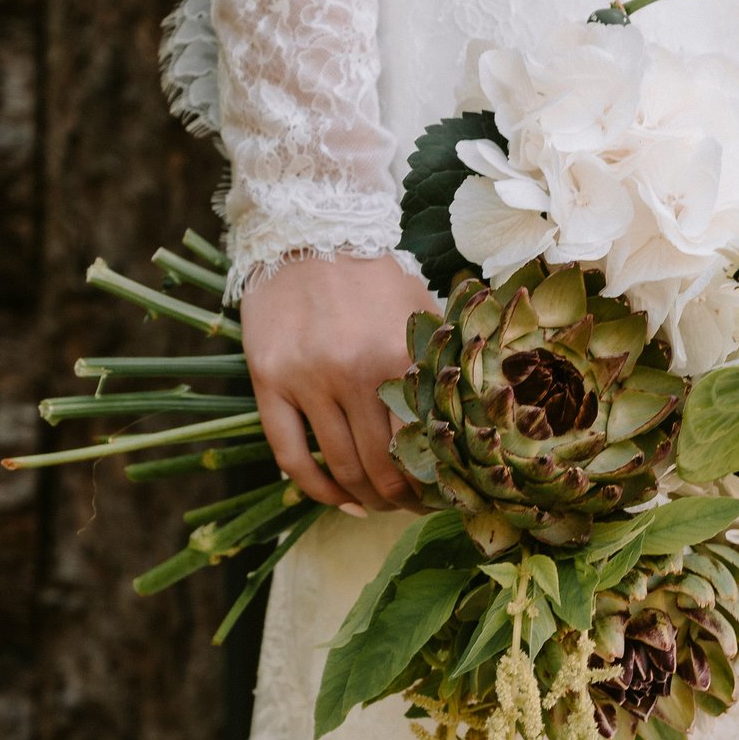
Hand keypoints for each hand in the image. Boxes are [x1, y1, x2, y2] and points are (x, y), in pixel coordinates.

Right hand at [241, 254, 438, 512]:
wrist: (311, 230)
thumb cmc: (377, 279)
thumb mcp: (423, 318)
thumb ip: (443, 370)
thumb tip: (470, 434)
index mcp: (399, 359)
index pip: (424, 446)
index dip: (436, 483)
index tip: (445, 496)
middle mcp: (352, 372)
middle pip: (383, 467)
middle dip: (402, 500)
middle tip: (413, 509)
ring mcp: (306, 378)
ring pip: (340, 467)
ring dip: (364, 499)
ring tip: (379, 507)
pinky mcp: (267, 379)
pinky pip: (289, 454)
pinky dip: (316, 488)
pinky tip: (337, 500)